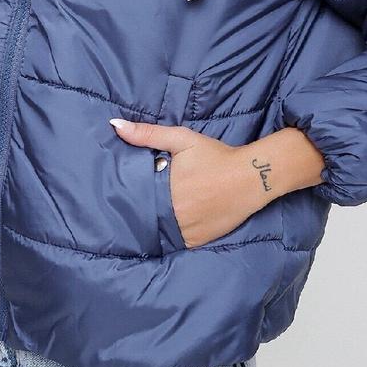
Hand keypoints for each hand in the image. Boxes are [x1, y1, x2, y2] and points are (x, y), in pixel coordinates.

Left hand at [109, 118, 268, 248]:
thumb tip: (115, 125)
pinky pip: (176, 241)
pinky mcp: (197, 241)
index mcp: (165, 191)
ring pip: (159, 230)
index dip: (128, 195)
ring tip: (154, 211)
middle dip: (141, 208)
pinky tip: (172, 221)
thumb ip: (147, 134)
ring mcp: (186, 231)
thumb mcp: (181, 139)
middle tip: (139, 200)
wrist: (251, 177)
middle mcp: (174, 215)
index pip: (134, 198)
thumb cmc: (215, 156)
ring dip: (155, 223)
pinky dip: (171, 233)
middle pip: (146, 215)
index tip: (121, 192)